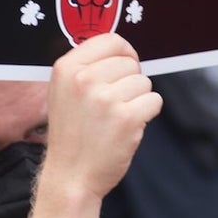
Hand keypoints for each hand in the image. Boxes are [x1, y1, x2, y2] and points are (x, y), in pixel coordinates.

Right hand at [40, 33, 162, 201]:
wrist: (70, 177)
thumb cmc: (72, 133)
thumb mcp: (63, 92)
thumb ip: (86, 67)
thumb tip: (122, 49)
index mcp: (66, 68)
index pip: (111, 40)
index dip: (124, 53)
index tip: (124, 67)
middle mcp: (84, 80)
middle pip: (130, 62)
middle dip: (130, 81)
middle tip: (114, 104)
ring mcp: (105, 99)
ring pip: (144, 82)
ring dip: (138, 100)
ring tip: (116, 118)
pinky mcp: (126, 118)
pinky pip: (154, 101)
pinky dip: (147, 114)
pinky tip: (128, 127)